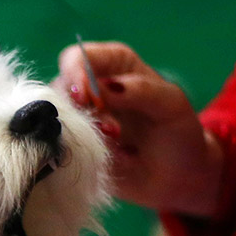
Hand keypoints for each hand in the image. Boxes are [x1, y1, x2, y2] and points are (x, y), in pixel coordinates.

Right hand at [59, 41, 226, 219]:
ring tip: (117, 144)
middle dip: (79, 110)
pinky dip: (79, 153)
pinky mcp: (75, 148)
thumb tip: (103, 88)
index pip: (76, 58)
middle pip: (59, 89)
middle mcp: (90, 88)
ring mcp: (80, 120)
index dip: (75, 74)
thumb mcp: (171, 104)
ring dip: (82, 134)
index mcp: (113, 65)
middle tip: (113, 130)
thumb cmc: (178, 132)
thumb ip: (141, 90)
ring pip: (56, 119)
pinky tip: (109, 159)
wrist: (179, 177)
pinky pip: (59, 147)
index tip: (86, 98)